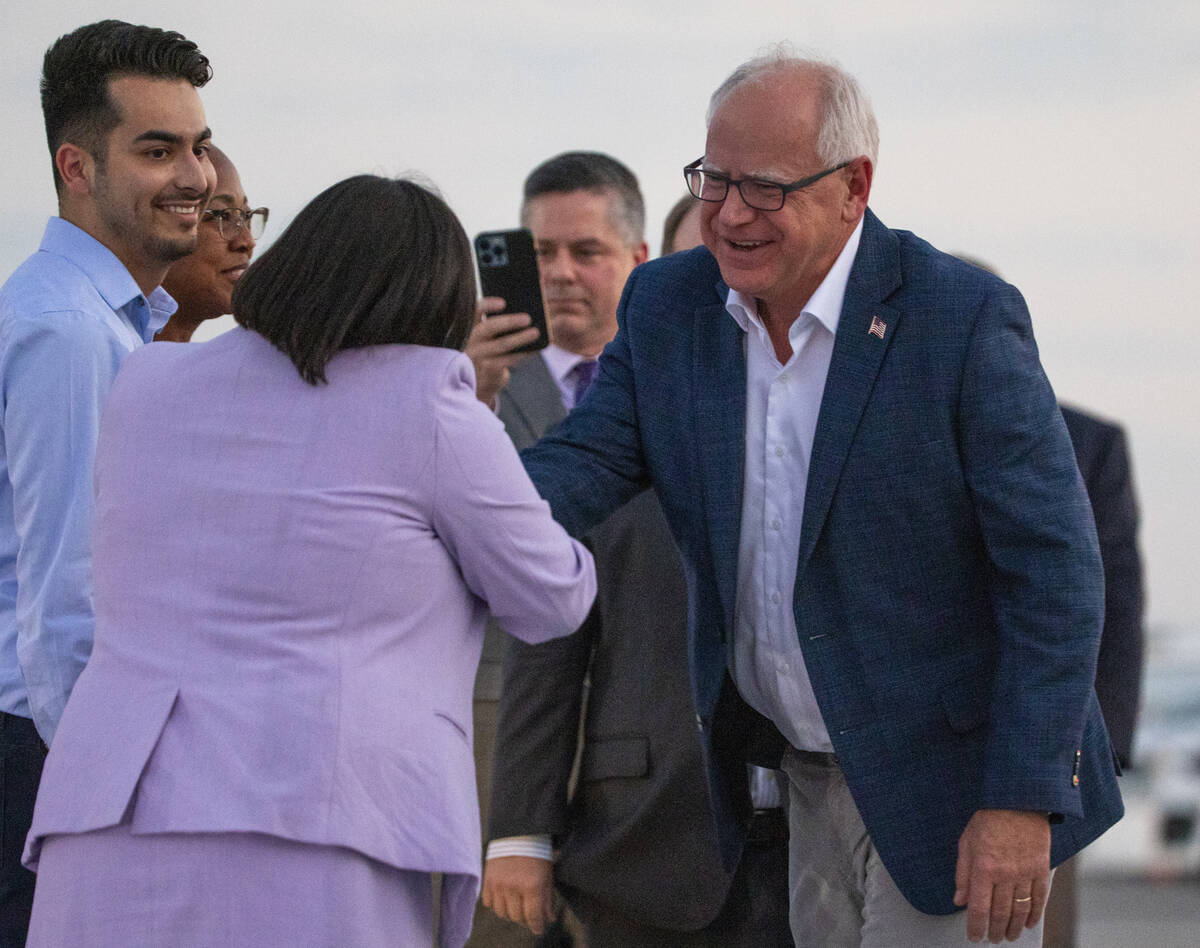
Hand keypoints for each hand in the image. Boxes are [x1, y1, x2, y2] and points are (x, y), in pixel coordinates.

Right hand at [465, 297, 539, 406]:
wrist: (479, 381)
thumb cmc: (487, 352)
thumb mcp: (486, 338)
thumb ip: (497, 325)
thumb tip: (524, 314)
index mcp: (469, 327)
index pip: (474, 311)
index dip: (488, 306)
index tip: (504, 303)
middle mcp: (471, 340)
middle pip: (488, 327)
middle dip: (509, 322)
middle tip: (528, 318)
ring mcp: (478, 356)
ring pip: (501, 344)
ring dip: (520, 338)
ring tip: (536, 332)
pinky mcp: (488, 370)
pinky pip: (508, 360)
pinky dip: (522, 353)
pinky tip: (533, 349)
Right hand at [481, 855, 555, 934]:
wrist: (517, 832)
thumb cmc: (536, 854)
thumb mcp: (547, 875)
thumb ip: (547, 898)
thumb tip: (548, 919)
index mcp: (531, 886)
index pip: (533, 917)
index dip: (537, 926)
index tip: (538, 929)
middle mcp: (513, 887)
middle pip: (517, 917)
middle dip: (524, 919)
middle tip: (529, 915)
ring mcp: (498, 884)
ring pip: (502, 913)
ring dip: (510, 913)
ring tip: (516, 905)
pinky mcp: (487, 880)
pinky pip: (489, 903)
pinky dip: (496, 904)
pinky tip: (504, 897)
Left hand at [953, 808, 1050, 942]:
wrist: (1018, 802)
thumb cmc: (989, 819)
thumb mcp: (966, 842)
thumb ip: (962, 874)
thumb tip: (959, 899)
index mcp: (983, 868)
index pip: (978, 907)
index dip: (976, 926)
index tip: (974, 936)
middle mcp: (1004, 875)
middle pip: (1000, 913)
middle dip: (995, 930)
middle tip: (993, 939)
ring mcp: (1025, 873)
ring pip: (1020, 910)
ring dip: (1014, 927)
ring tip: (1010, 936)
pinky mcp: (1040, 870)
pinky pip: (1039, 898)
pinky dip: (1034, 914)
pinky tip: (1030, 923)